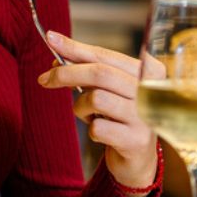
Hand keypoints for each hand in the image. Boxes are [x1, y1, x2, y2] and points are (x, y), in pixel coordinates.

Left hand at [37, 32, 159, 196]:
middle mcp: (152, 91)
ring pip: (96, 99)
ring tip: (89, 115)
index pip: (105, 55)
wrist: (137, 156)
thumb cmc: (119, 113)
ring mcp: (146, 117)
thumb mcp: (107, 86)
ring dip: (81, 107)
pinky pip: (97, 128)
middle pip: (100, 73)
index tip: (51, 39)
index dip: (75, 48)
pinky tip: (103, 133)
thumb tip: (57, 47)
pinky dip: (91, 130)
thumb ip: (87, 66)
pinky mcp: (136, 141)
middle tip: (45, 79)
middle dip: (67, 73)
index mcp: (149, 71)